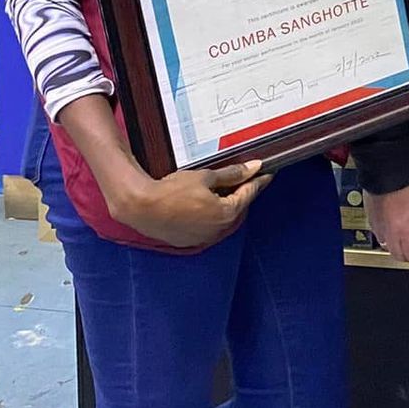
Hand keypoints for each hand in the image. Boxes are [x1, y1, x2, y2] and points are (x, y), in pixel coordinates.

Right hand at [112, 160, 273, 249]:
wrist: (142, 207)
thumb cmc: (172, 191)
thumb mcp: (206, 177)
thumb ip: (232, 174)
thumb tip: (254, 167)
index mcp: (226, 213)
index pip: (248, 194)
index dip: (258, 182)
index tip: (266, 174)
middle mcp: (218, 230)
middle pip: (236, 207)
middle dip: (242, 192)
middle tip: (246, 177)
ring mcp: (204, 237)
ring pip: (221, 217)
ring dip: (225, 204)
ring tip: (223, 187)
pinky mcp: (189, 240)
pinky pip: (206, 225)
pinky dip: (209, 214)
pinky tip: (204, 202)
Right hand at [367, 174, 408, 266]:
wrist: (388, 160)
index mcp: (405, 228)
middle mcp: (388, 229)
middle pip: (398, 255)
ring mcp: (377, 222)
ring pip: (386, 246)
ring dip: (398, 248)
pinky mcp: (369, 213)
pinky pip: (378, 233)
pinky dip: (387, 237)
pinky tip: (394, 230)